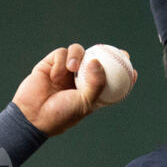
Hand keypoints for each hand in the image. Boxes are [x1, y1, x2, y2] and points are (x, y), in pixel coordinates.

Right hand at [11, 44, 136, 135]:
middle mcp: (79, 79)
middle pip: (97, 60)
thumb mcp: (85, 103)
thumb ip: (96, 84)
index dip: (121, 74)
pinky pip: (60, 53)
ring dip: (78, 55)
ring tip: (73, 67)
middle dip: (109, 53)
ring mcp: (65, 71)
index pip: (110, 80)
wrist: (33, 116)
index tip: (133, 70)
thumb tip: (98, 62)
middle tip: (118, 51)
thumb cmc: (61, 114)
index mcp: (91, 91)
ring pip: (78, 51)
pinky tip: (56, 74)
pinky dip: (60, 61)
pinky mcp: (50, 64)